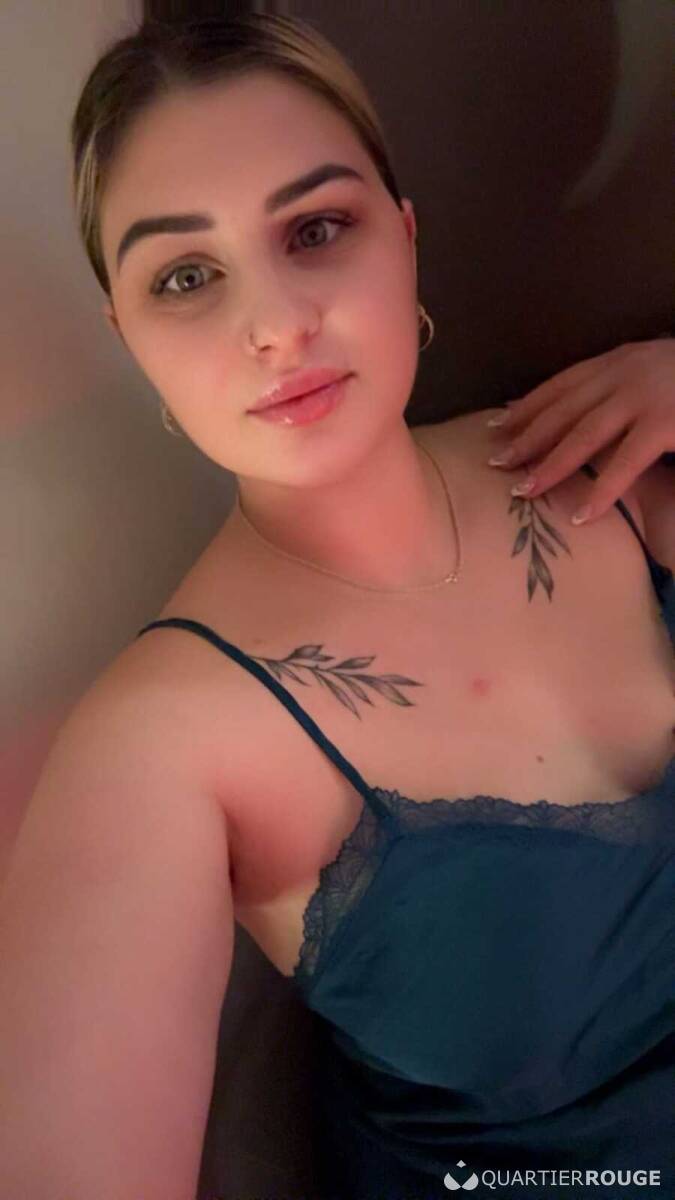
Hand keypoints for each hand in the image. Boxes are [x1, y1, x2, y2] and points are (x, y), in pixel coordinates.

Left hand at [485, 336, 674, 523]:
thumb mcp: (654, 371)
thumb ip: (621, 386)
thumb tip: (585, 411)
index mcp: (620, 359)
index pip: (561, 385)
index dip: (527, 407)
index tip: (498, 428)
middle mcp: (626, 372)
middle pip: (563, 410)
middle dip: (526, 438)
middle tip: (495, 463)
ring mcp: (645, 397)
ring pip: (584, 435)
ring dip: (551, 465)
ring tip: (524, 491)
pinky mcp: (665, 423)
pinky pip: (625, 463)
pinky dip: (601, 490)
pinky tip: (582, 514)